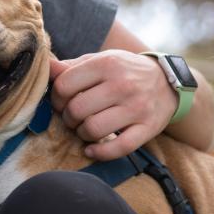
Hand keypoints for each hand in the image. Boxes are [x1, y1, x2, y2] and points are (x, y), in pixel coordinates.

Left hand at [49, 50, 177, 160]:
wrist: (167, 83)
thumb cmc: (125, 72)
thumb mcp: (101, 60)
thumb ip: (72, 66)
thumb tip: (46, 67)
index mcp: (107, 64)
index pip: (64, 85)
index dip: (56, 98)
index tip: (61, 102)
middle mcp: (122, 84)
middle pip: (76, 110)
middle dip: (68, 118)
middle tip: (73, 117)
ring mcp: (136, 108)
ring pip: (93, 130)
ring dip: (82, 134)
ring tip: (85, 129)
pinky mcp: (147, 128)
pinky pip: (118, 148)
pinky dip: (99, 153)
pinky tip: (92, 149)